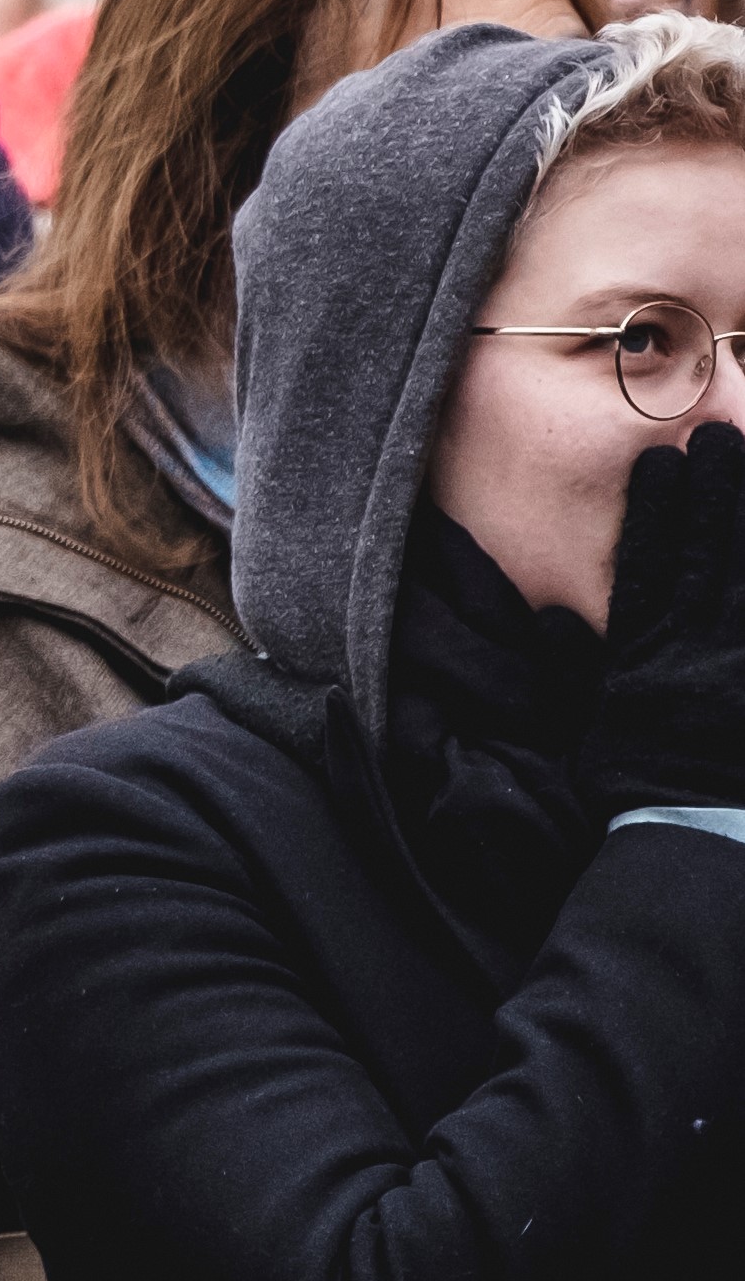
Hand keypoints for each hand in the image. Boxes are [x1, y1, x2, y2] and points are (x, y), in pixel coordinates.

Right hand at [584, 425, 744, 817]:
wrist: (697, 842)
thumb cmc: (637, 788)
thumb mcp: (590, 730)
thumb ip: (574, 671)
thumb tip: (554, 616)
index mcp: (646, 654)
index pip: (648, 563)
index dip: (656, 509)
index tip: (661, 460)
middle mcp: (699, 649)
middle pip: (706, 554)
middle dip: (716, 492)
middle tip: (723, 438)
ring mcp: (741, 666)